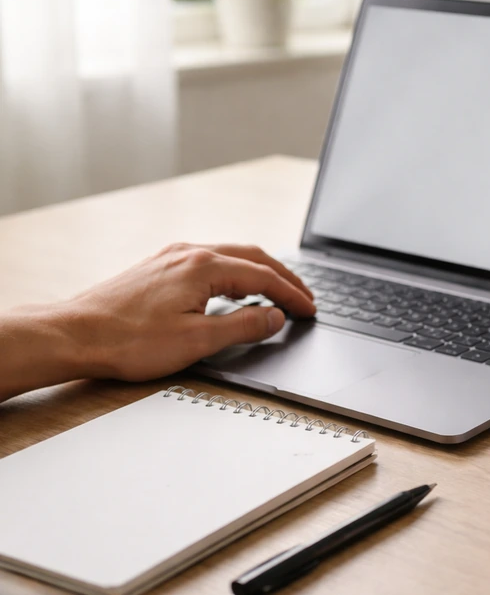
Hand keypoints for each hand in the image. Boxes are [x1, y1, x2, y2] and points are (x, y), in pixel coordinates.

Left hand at [56, 243, 315, 381]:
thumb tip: (275, 317)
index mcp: (204, 266)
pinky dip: (236, 272)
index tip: (310, 309)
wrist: (74, 334)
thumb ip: (243, 327)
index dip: (292, 294)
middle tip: (305, 297)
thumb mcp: (197, 341)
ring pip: (231, 256)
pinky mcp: (159, 266)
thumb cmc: (128, 340)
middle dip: (284, 277)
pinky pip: (210, 261)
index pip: (264, 276)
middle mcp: (190, 253)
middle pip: (253, 257)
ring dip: (261, 272)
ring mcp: (172, 257)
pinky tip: (236, 288)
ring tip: (279, 291)